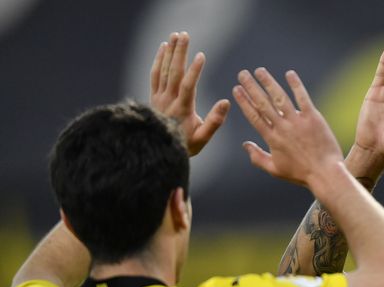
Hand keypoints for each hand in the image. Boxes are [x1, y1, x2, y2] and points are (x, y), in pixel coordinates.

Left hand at [150, 31, 229, 155]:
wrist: (159, 150)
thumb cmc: (185, 145)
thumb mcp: (203, 138)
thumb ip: (214, 122)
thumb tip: (226, 103)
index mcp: (182, 109)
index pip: (188, 86)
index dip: (194, 70)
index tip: (202, 55)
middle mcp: (168, 100)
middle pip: (173, 72)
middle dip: (180, 52)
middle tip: (185, 35)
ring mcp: (159, 97)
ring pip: (164, 70)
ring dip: (170, 52)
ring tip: (176, 35)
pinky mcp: (154, 96)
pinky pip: (155, 74)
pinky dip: (158, 60)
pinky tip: (163, 47)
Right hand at [233, 68, 342, 185]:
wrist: (325, 174)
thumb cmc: (300, 174)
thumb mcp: (275, 170)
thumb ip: (257, 157)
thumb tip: (245, 145)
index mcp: (272, 139)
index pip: (254, 116)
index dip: (244, 101)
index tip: (236, 90)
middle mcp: (283, 128)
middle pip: (263, 103)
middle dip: (251, 87)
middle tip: (242, 74)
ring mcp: (298, 122)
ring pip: (279, 98)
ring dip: (269, 82)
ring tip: (260, 71)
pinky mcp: (313, 118)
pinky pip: (303, 98)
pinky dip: (296, 85)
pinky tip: (289, 74)